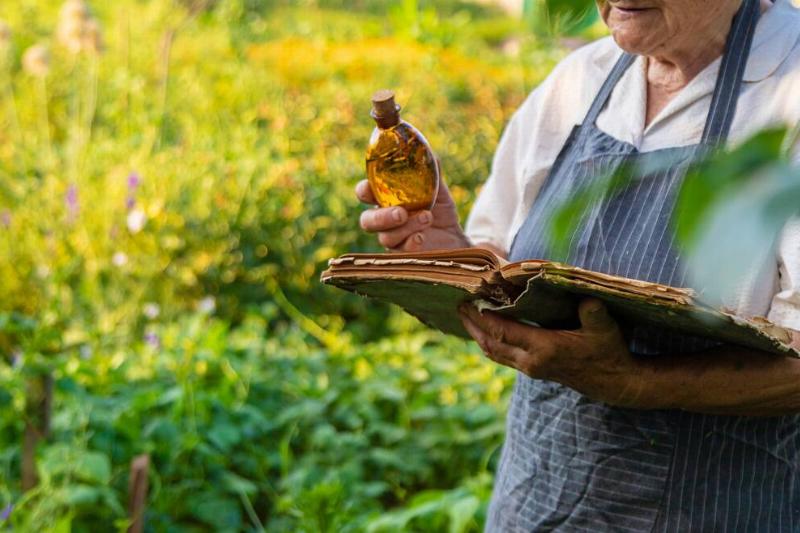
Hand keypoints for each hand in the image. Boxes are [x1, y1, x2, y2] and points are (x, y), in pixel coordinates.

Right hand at [355, 172, 469, 251]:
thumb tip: (430, 154)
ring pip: (386, 237)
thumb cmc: (440, 210)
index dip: (363, 191)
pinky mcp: (404, 254)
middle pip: (367, 221)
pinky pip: (400, 252)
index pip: (364, 193)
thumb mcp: (438, 188)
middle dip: (381, 217)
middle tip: (401, 213)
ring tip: (427, 217)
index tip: (371, 189)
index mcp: (385, 199)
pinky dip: (411, 242)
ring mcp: (393, 238)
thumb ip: (431, 172)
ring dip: (406, 227)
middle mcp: (384, 220)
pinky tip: (422, 236)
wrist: (455, 236)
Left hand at [458, 299, 646, 406]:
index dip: (485, 317)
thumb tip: (588, 298)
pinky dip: (488, 342)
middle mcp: (531, 362)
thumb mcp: (605, 329)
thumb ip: (594, 314)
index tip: (469, 300)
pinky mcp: (531, 370)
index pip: (505, 332)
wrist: (613, 383)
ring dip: (477, 335)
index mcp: (545, 349)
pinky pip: (501, 356)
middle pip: (491, 344)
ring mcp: (529, 368)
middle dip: (472, 325)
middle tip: (457, 305)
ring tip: (463, 316)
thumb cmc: (609, 351)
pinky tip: (482, 330)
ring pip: (493, 353)